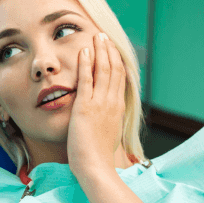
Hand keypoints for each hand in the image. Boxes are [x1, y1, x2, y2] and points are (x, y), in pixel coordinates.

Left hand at [67, 33, 126, 178]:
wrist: (94, 167)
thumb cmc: (97, 156)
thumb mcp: (107, 133)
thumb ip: (106, 120)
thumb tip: (104, 116)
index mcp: (117, 108)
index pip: (119, 78)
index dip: (116, 61)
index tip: (111, 48)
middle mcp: (112, 102)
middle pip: (114, 69)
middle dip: (109, 50)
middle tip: (104, 35)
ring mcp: (100, 103)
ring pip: (104, 70)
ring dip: (100, 51)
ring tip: (97, 36)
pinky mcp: (85, 106)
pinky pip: (87, 79)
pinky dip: (86, 63)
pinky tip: (84, 51)